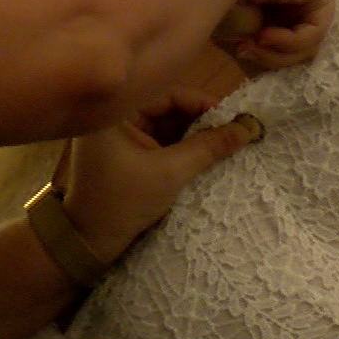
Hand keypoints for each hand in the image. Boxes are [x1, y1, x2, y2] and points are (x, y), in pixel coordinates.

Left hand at [57, 88, 262, 264]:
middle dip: (200, 120)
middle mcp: (117, 119)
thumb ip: (208, 148)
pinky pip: (163, 143)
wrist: (90, 243)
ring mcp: (123, 138)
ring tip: (226, 141)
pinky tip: (207, 153)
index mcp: (115, 113)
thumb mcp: (170, 173)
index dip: (201, 103)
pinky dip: (184, 148)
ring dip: (195, 135)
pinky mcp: (130, 157)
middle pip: (168, 110)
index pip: (166, 96)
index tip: (232, 116)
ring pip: (168, 127)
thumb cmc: (124, 203)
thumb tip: (248, 127)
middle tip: (234, 129)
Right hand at [219, 0, 334, 67]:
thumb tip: (269, 46)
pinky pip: (315, 30)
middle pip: (297, 45)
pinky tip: (267, 34)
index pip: (283, 42)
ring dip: (278, 52)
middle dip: (270, 55)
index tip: (240, 49)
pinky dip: (291, 41)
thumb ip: (263, 46)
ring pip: (307, 43)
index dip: (263, 55)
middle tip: (245, 49)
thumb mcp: (240, 29)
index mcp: (276, 2)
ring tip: (255, 42)